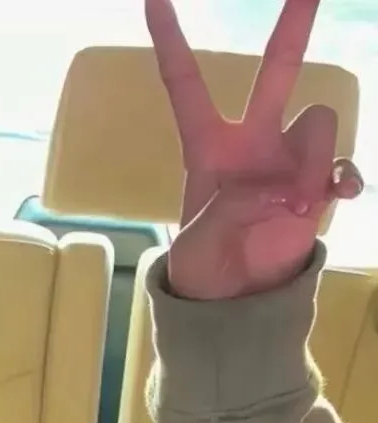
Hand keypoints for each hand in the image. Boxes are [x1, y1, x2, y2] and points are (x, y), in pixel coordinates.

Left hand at [147, 0, 364, 299]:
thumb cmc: (200, 269)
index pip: (184, 84)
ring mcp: (289, 160)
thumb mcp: (196, 244)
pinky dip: (344, 180)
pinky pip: (344, 164)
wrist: (232, 302)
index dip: (171, 40)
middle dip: (295, 23)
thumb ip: (227, 212)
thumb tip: (274, 193)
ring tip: (293, 210)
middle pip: (277, 70)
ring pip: (320, 122)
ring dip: (312, 166)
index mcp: (206, 148)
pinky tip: (337, 201)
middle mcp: (252, 142)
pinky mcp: (319, 185)